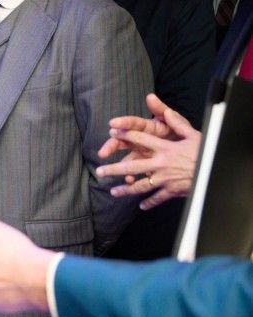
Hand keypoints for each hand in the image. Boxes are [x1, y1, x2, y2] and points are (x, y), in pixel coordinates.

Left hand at [95, 93, 199, 209]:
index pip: (141, 139)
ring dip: (125, 189)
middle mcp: (161, 164)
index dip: (125, 134)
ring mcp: (165, 179)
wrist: (216, 171)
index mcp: (165, 148)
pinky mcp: (172, 191)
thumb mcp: (193, 135)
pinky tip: (141, 205)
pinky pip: (157, 198)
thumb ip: (177, 123)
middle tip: (100, 171)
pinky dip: (149, 202)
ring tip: (113, 192)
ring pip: (140, 185)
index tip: (111, 132)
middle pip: (132, 166)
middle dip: (114, 169)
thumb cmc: (206, 152)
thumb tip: (165, 111)